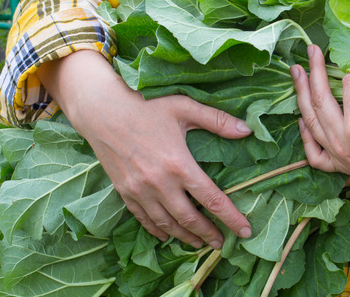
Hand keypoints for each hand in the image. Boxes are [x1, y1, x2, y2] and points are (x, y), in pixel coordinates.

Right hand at [37, 50, 251, 249]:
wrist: (102, 110)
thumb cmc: (146, 105)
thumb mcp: (185, 107)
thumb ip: (218, 120)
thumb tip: (248, 130)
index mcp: (179, 165)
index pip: (212, 199)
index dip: (231, 218)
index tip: (245, 231)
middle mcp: (159, 183)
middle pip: (190, 219)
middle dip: (209, 234)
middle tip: (222, 244)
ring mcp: (139, 190)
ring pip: (166, 224)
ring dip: (185, 237)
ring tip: (199, 244)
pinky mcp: (124, 191)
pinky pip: (143, 218)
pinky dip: (157, 230)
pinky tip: (167, 235)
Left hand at [291, 45, 349, 239]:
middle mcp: (342, 142)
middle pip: (321, 99)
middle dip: (315, 71)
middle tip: (311, 49)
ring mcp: (338, 157)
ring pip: (311, 121)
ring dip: (302, 94)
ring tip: (296, 72)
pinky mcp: (341, 169)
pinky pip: (314, 152)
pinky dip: (305, 134)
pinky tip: (302, 119)